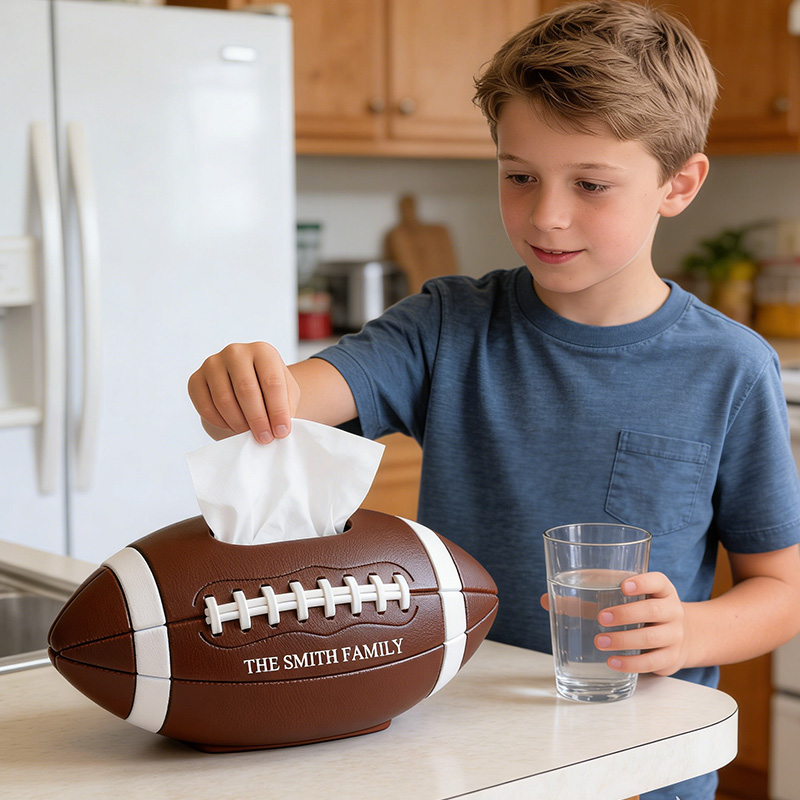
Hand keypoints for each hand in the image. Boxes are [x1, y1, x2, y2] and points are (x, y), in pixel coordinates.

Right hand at [188, 342, 299, 443]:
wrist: (247, 383)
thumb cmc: (269, 389)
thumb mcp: (287, 393)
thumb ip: (285, 408)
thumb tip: (277, 430)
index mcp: (263, 351)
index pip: (272, 382)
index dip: (278, 410)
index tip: (281, 432)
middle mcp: (236, 352)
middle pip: (246, 390)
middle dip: (257, 419)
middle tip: (264, 438)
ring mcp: (213, 364)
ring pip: (224, 400)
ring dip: (238, 423)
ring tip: (249, 433)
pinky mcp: (196, 379)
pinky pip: (205, 406)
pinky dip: (219, 422)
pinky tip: (231, 427)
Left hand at [539, 571, 687, 675]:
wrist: (679, 638)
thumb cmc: (639, 611)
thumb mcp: (620, 600)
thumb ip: (585, 597)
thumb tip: (545, 599)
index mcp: (661, 589)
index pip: (658, 580)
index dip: (643, 582)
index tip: (623, 585)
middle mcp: (672, 610)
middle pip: (654, 609)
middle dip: (627, 614)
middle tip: (601, 617)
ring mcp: (674, 635)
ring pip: (653, 637)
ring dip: (625, 640)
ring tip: (600, 642)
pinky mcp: (670, 658)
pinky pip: (653, 661)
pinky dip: (631, 663)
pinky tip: (612, 662)